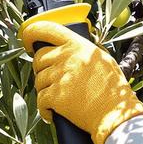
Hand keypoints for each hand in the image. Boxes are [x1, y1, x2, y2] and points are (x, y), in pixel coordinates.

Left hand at [18, 20, 142, 143]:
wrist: (115, 115)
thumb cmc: (113, 91)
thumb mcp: (103, 60)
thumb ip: (84, 51)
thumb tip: (67, 48)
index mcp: (78, 45)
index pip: (47, 29)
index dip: (31, 33)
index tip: (28, 40)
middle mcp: (67, 57)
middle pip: (39, 58)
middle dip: (41, 69)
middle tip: (52, 80)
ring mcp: (60, 76)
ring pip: (38, 80)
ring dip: (45, 90)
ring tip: (59, 98)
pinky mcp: (55, 96)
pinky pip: (40, 100)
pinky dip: (45, 109)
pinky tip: (54, 113)